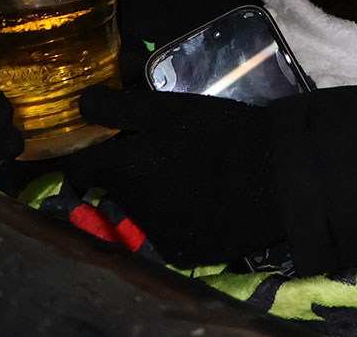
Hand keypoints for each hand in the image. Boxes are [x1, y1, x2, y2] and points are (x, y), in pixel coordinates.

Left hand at [58, 86, 282, 265]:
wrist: (275, 177)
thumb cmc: (222, 135)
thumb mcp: (172, 109)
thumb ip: (120, 108)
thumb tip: (81, 102)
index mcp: (121, 168)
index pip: (80, 168)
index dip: (87, 158)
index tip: (101, 151)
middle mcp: (127, 206)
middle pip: (112, 192)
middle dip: (126, 178)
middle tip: (161, 162)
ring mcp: (152, 234)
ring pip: (138, 215)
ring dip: (152, 200)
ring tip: (188, 183)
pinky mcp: (178, 253)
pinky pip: (165, 237)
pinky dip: (176, 224)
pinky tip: (201, 208)